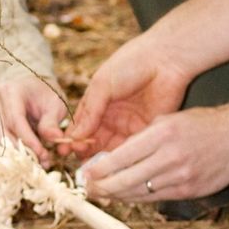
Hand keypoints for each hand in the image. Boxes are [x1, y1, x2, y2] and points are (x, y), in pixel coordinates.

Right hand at [0, 76, 70, 162]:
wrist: (30, 85)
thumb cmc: (44, 94)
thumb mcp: (55, 103)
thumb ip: (52, 122)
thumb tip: (56, 139)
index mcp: (10, 91)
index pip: (16, 121)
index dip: (28, 141)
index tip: (43, 155)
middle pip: (1, 133)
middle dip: (21, 152)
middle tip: (41, 163)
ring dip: (16, 155)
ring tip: (38, 163)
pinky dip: (13, 153)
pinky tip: (30, 159)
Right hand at [63, 30, 190, 157]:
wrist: (165, 60)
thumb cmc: (130, 64)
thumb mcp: (103, 84)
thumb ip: (90, 111)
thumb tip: (74, 136)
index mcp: (97, 103)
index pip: (80, 127)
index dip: (72, 140)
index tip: (64, 151)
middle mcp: (111, 117)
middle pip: (94, 141)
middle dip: (85, 153)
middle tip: (79, 162)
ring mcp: (128, 125)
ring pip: (111, 148)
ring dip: (102, 158)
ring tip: (95, 168)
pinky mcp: (146, 131)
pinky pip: (131, 148)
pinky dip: (122, 157)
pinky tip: (114, 164)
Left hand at [78, 103, 228, 202]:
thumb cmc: (201, 124)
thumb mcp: (168, 119)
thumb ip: (142, 139)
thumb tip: (112, 158)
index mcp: (162, 133)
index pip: (121, 157)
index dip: (99, 169)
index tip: (86, 173)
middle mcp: (170, 157)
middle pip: (126, 180)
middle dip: (102, 187)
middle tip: (88, 189)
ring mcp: (181, 176)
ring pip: (139, 193)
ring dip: (117, 196)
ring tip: (103, 194)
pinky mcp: (189, 191)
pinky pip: (156, 198)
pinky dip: (138, 198)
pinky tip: (126, 197)